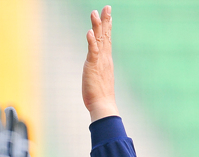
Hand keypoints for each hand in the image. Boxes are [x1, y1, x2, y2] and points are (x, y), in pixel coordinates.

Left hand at [82, 6, 119, 121]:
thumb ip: (99, 73)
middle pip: (105, 36)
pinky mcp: (93, 67)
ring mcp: (99, 62)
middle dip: (105, 21)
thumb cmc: (100, 97)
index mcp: (106, 61)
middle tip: (106, 7)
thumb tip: (98, 74)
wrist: (103, 105)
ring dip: (96, 26)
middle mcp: (104, 59)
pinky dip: (91, 41)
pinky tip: (89, 32)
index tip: (109, 16)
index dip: (108, 28)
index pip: (107, 41)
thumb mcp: (99, 80)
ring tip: (94, 13)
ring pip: (99, 40)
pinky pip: (92, 52)